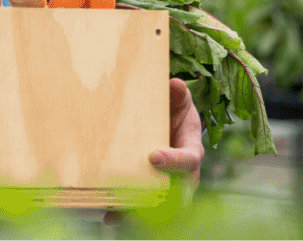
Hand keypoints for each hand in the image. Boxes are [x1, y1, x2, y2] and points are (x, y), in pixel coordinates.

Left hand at [105, 79, 206, 227]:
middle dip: (158, 198)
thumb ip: (178, 95)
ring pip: (160, 207)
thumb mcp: (179, 102)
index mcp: (192, 151)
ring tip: (116, 213)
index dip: (174, 160)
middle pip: (176, 193)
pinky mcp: (154, 194)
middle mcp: (184, 176)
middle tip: (136, 196)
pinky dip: (128, 214)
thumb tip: (176, 84)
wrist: (171, 126)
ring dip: (138, 211)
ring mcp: (170, 188)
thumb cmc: (175, 112)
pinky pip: (144, 209)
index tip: (154, 157)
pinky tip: (110, 216)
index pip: (189, 160)